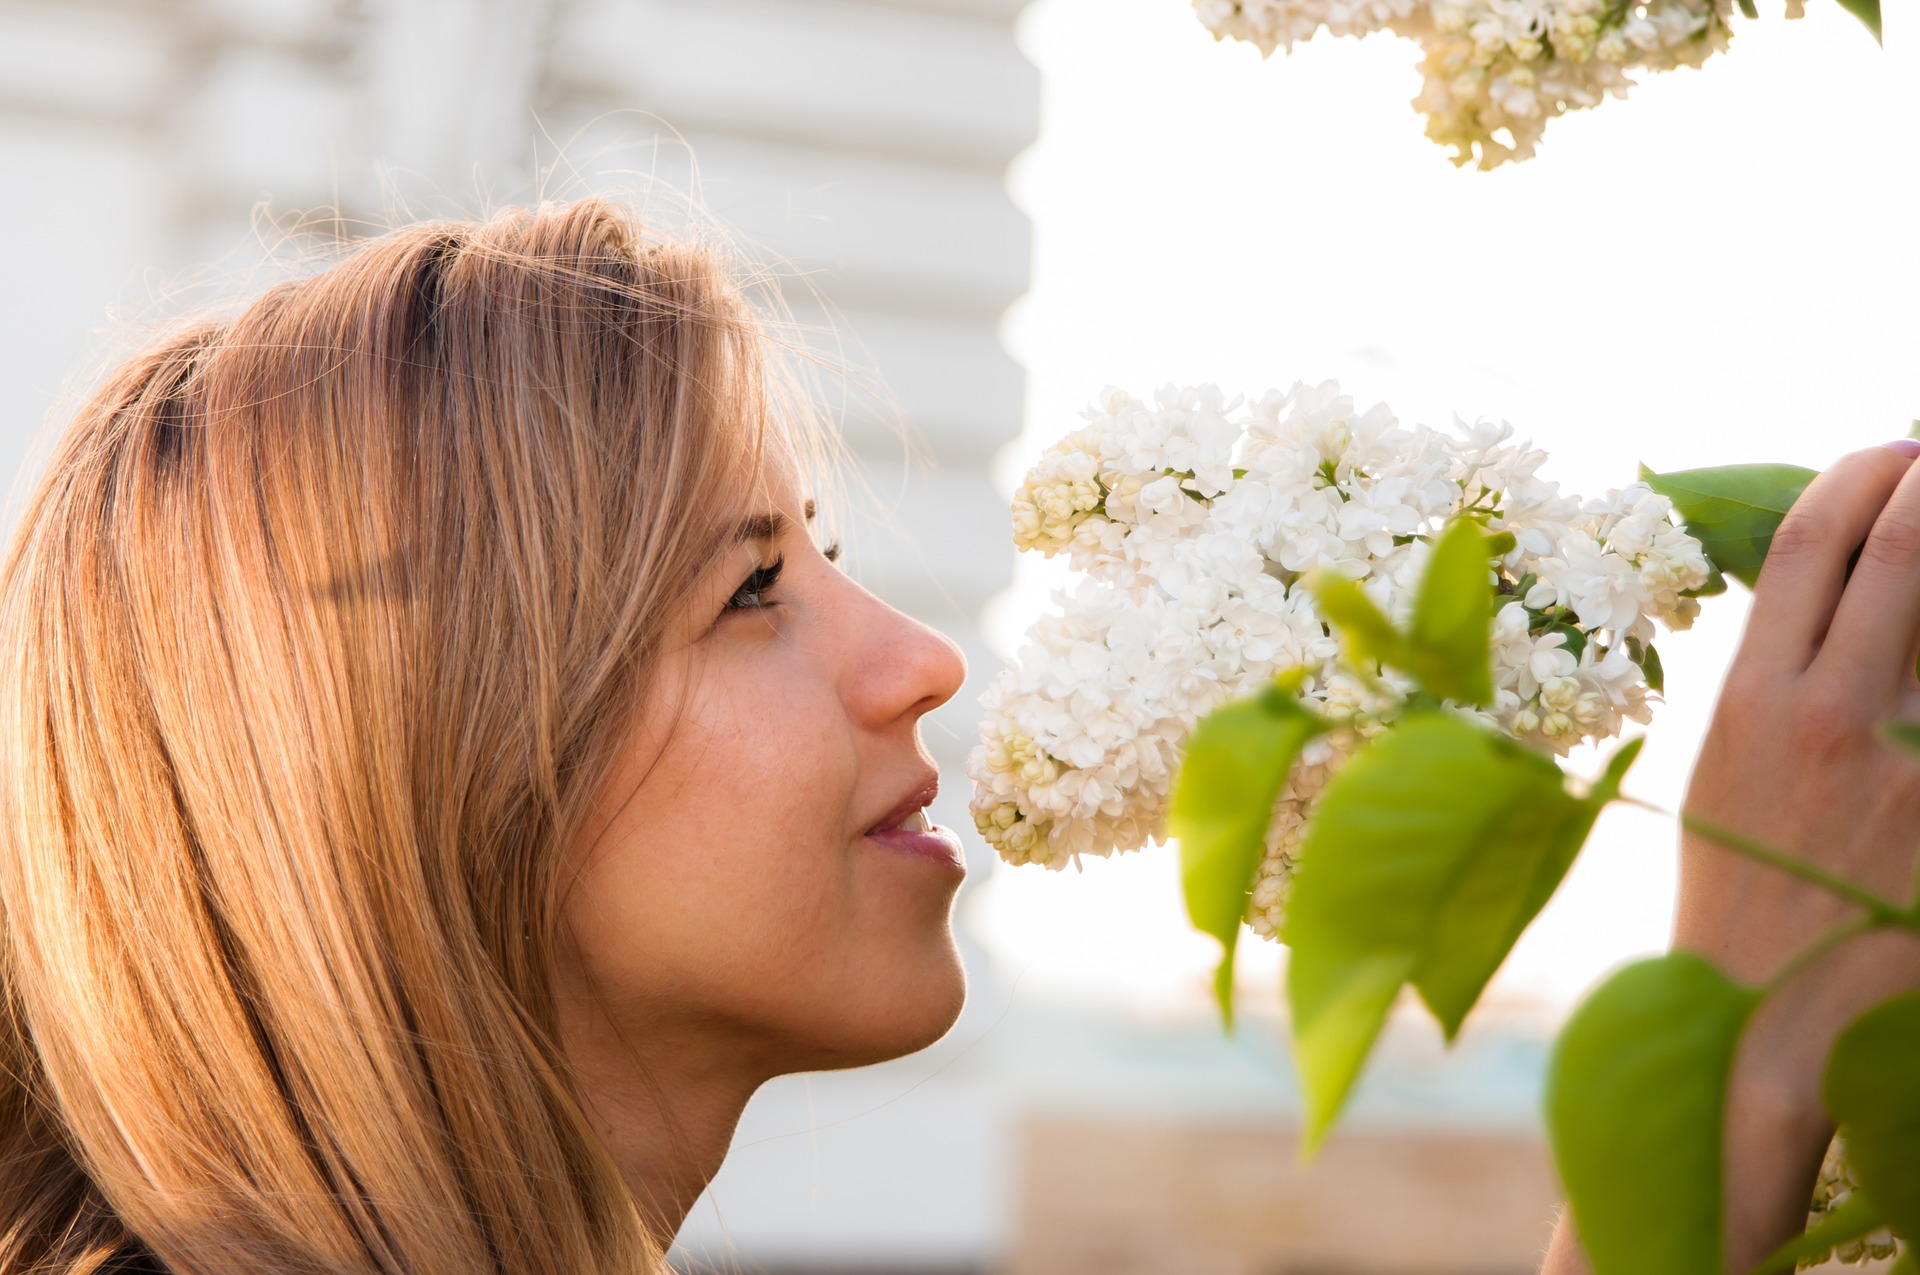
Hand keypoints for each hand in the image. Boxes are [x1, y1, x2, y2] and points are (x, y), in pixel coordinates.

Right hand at [1542, 442, 1919, 1274]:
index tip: (1887, 451)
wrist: (1763, 1025)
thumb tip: (1827, 599)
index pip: (1809, 547)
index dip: (1856, 477)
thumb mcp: (1721, 770)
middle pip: (1902, 553)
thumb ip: (1775, 682)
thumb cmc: (1739, 895)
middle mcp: (1829, 720)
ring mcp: (1906, 767)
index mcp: (1750, 704)